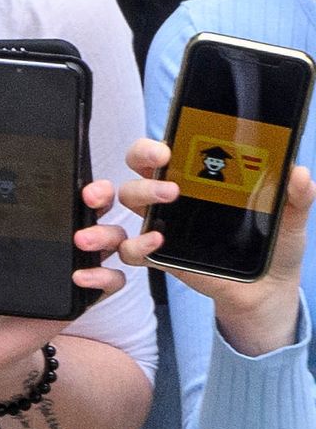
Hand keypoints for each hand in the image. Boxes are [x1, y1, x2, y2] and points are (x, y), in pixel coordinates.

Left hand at [0, 186, 128, 386]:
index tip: (73, 172)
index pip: (60, 192)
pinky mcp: (80, 298)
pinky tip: (79, 277)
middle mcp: (58, 241)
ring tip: (80, 240)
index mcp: (30, 225)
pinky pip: (110, 282)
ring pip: (111, 242)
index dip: (75, 177)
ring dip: (106, 235)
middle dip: (102, 196)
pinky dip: (103, 276)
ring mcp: (73, 267)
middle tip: (89, 198)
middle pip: (95, 209)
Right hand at [109, 136, 310, 358]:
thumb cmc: (274, 244)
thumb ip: (296, 195)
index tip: (172, 144)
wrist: (269, 289)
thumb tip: (298, 172)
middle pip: (140, 164)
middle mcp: (175, 194)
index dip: (161, 140)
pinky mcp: (160, 255)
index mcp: (201, 176)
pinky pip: (131, 248)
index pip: (170, 147)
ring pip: (129, 197)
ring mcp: (163, 223)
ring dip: (141, 191)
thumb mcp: (291, 216)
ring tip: (169, 197)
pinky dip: (137, 243)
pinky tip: (159, 242)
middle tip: (166, 161)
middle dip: (143, 155)